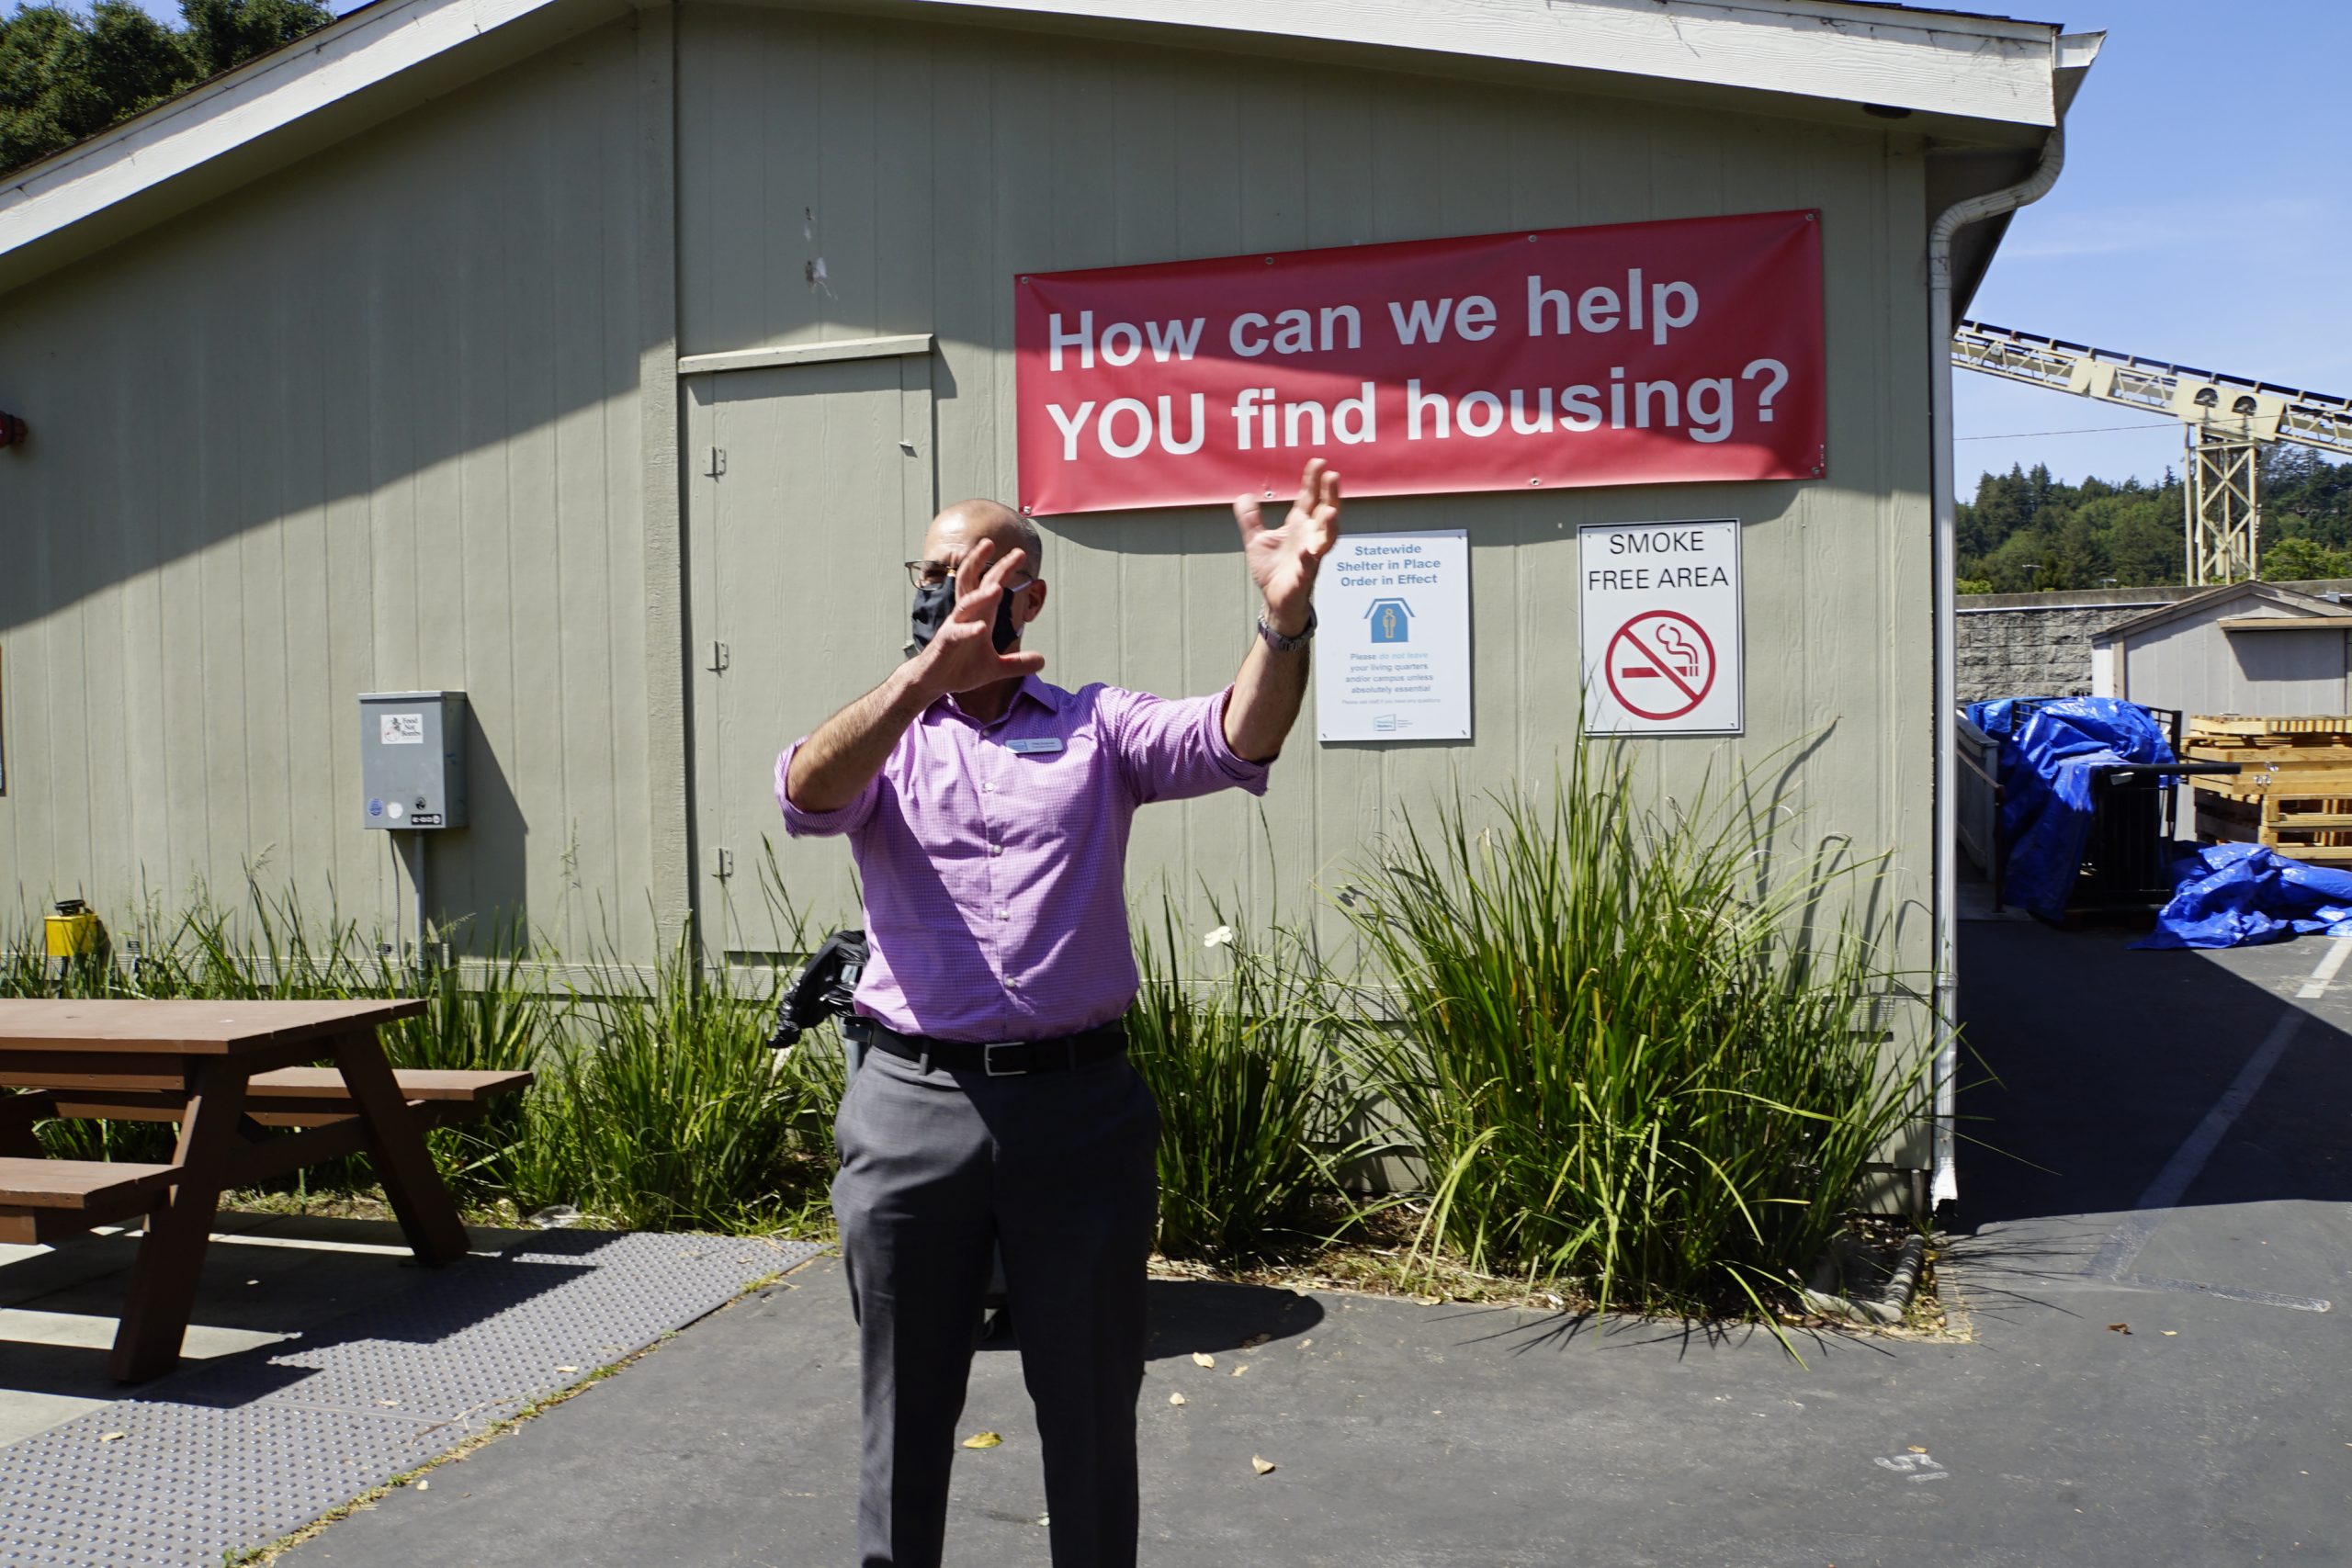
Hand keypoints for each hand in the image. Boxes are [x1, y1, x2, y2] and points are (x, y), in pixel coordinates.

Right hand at [907, 540, 1044, 696]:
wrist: (933, 681)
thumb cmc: (960, 668)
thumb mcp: (994, 667)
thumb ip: (1017, 663)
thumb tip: (1042, 660)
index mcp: (979, 616)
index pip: (992, 586)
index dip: (1004, 569)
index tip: (1020, 553)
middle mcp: (966, 616)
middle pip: (977, 585)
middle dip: (988, 566)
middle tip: (998, 546)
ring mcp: (954, 628)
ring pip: (966, 605)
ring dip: (981, 597)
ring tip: (998, 588)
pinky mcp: (944, 644)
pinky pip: (956, 634)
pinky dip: (968, 630)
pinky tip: (981, 628)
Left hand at [1234, 459, 1340, 636]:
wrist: (1275, 601)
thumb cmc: (1273, 570)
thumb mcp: (1256, 540)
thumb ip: (1250, 519)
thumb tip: (1242, 497)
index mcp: (1300, 526)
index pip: (1310, 498)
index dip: (1313, 480)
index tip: (1318, 462)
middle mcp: (1310, 537)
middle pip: (1325, 511)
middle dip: (1330, 495)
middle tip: (1332, 476)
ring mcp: (1310, 557)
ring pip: (1327, 538)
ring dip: (1331, 525)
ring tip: (1332, 510)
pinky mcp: (1304, 576)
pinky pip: (1309, 566)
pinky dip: (1309, 558)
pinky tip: (1307, 550)